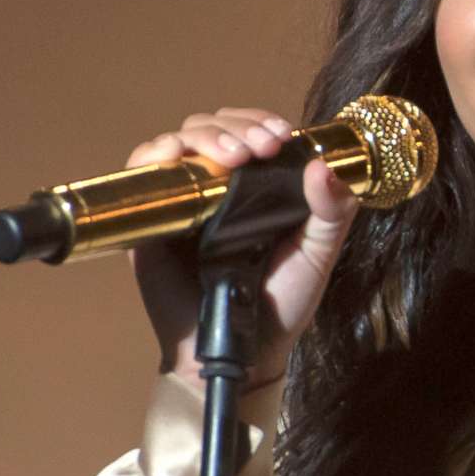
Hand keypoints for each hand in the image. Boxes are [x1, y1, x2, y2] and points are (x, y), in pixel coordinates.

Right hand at [126, 106, 361, 386]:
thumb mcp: (317, 256)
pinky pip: (143, 173)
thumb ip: (331, 213)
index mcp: (259, 186)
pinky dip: (153, 155)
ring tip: (229, 156)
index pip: (251, 130)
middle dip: (236, 127)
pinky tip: (172, 156)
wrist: (242, 353)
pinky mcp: (153, 221)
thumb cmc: (280, 306)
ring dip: (203, 136)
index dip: (260, 122)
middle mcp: (219, 186)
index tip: (278, 135)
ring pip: (182, 141)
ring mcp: (184, 200)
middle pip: (214, 126)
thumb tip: (323, 167)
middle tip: (257, 148)